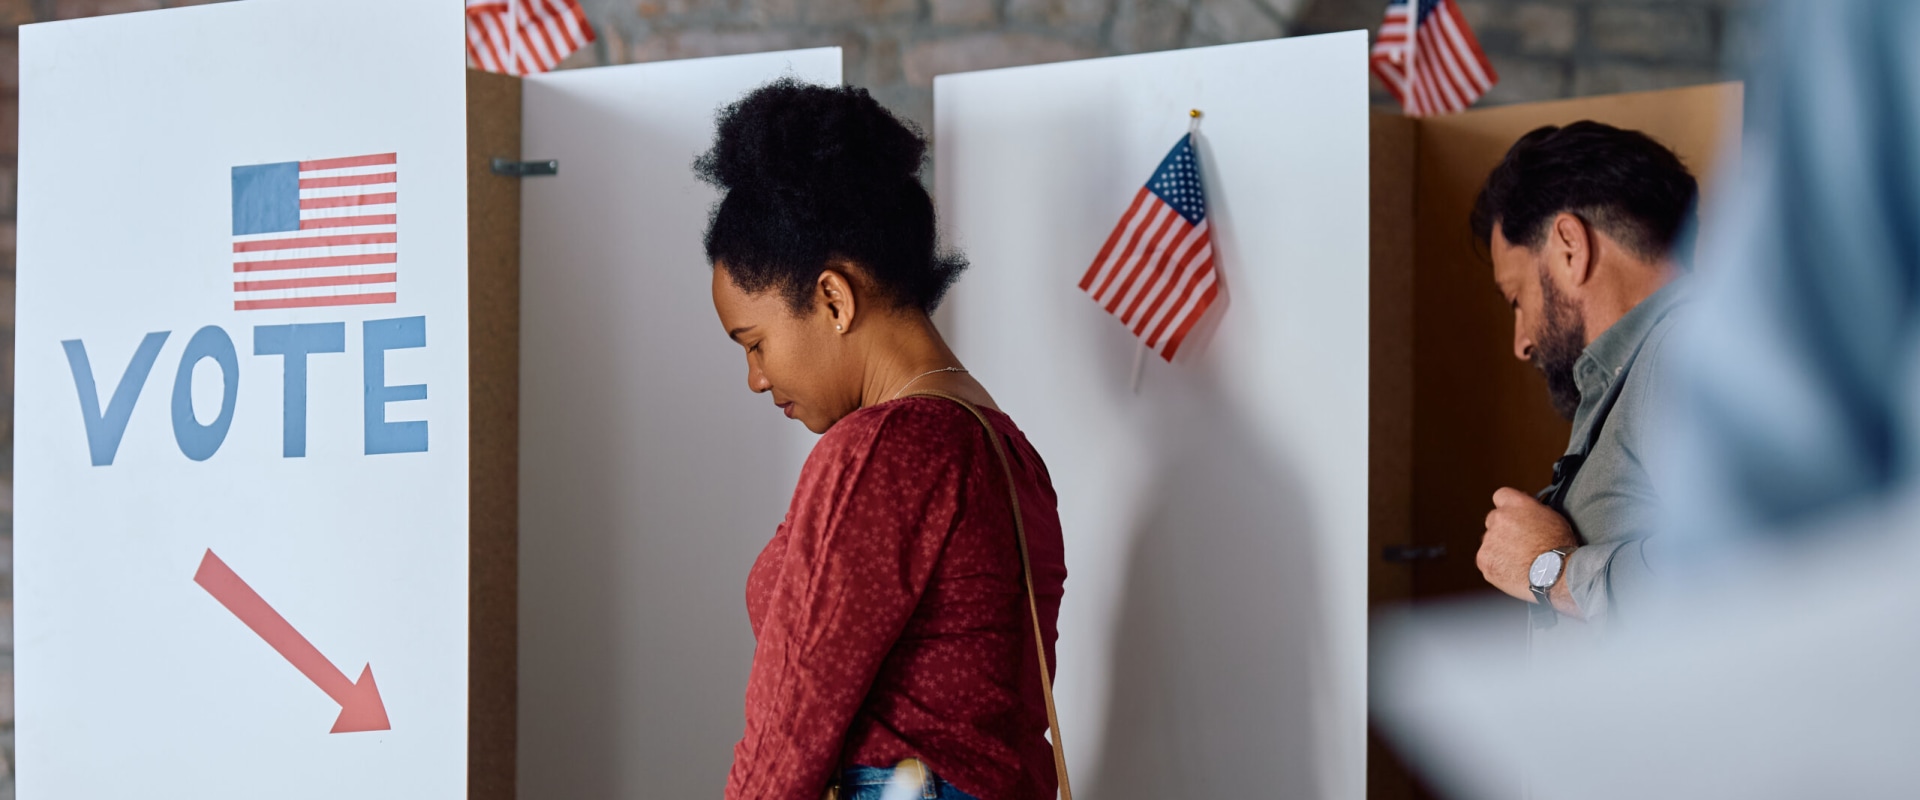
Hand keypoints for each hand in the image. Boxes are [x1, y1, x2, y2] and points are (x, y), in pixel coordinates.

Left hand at [1477, 487, 1579, 602]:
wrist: (1555, 573)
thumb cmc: (1559, 548)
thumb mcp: (1552, 518)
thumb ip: (1533, 511)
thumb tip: (1525, 512)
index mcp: (1517, 504)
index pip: (1501, 495)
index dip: (1507, 507)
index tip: (1513, 515)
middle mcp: (1499, 518)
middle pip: (1493, 520)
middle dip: (1503, 530)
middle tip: (1519, 544)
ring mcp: (1489, 539)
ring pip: (1489, 541)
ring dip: (1499, 548)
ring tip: (1519, 561)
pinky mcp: (1483, 559)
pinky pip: (1486, 560)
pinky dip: (1496, 565)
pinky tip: (1512, 570)